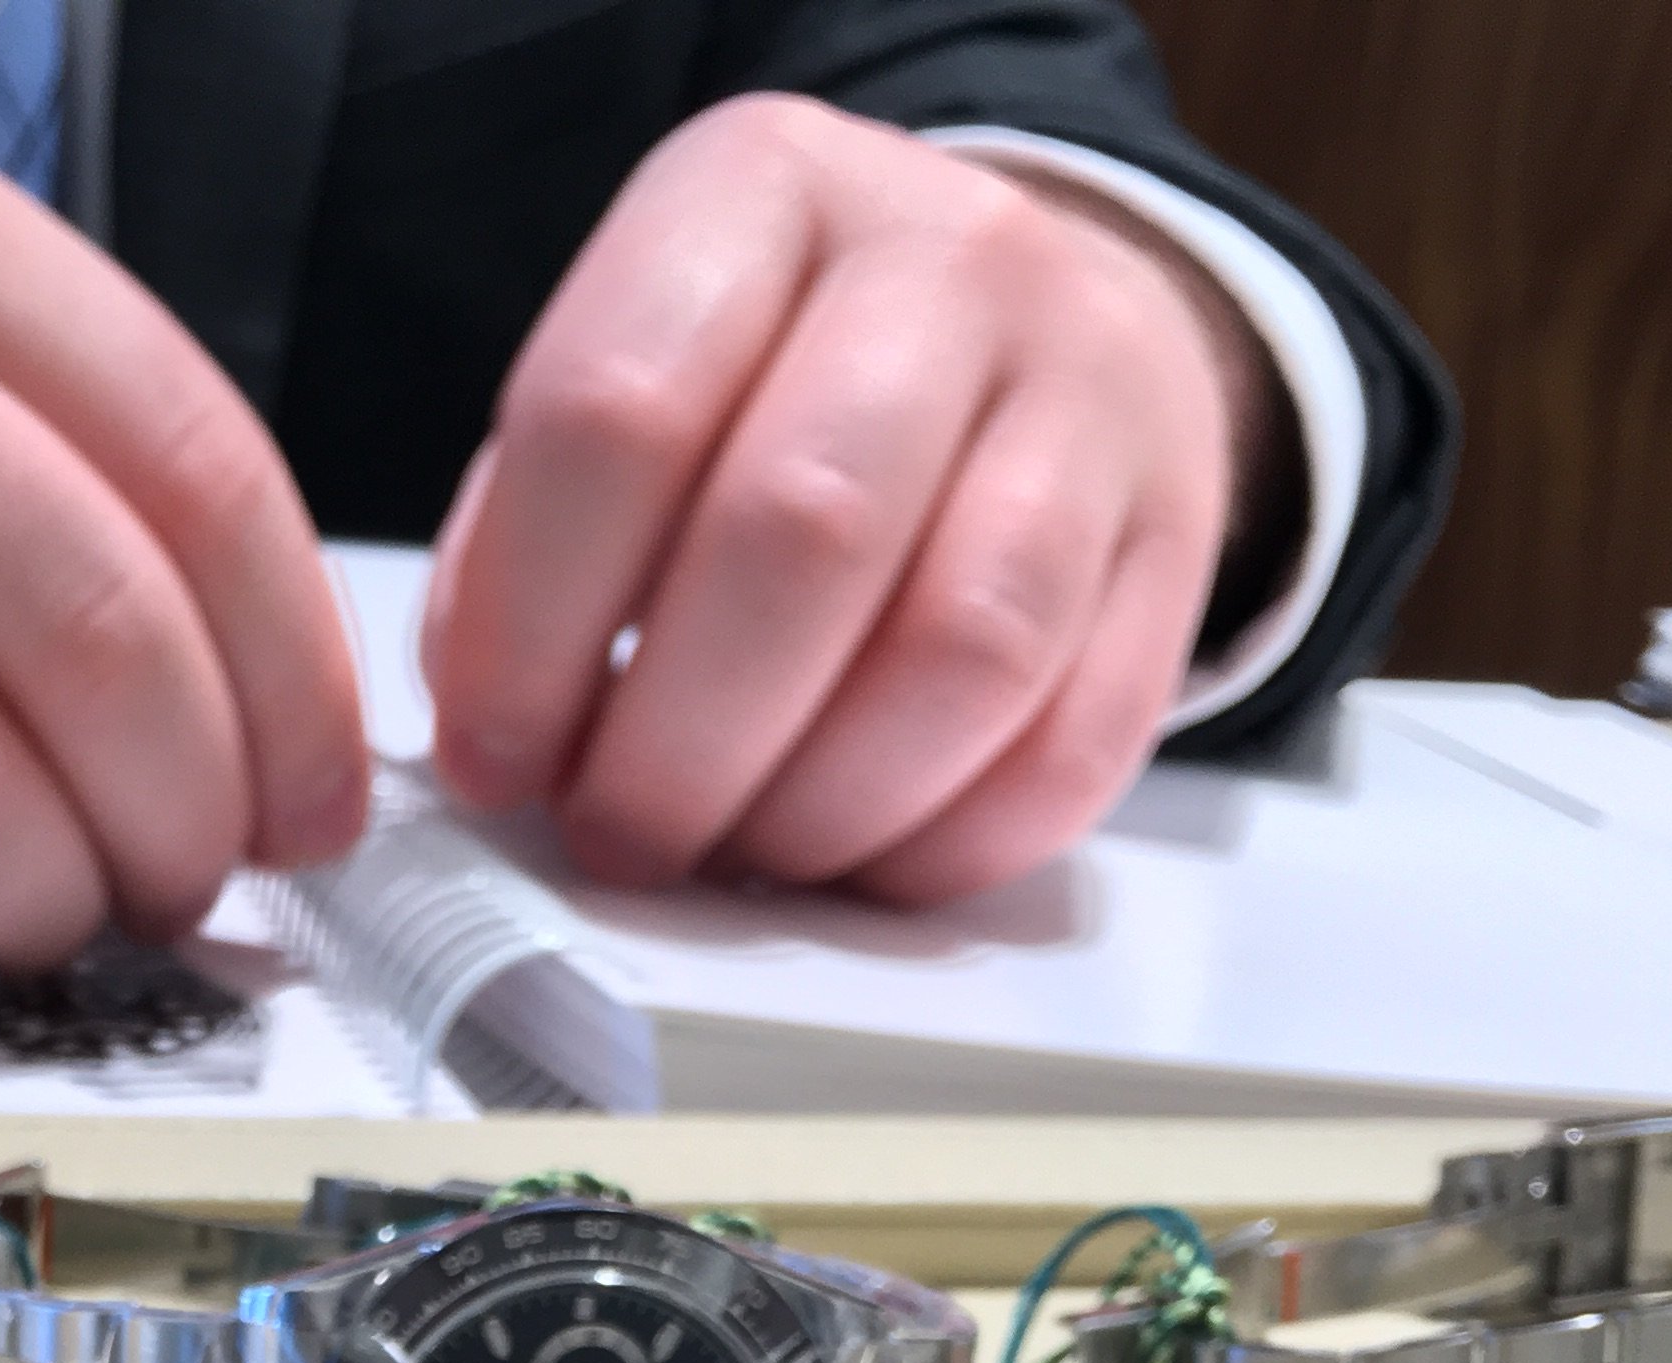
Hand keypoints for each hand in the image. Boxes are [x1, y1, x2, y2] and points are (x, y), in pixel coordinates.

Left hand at [422, 96, 1279, 907]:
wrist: (1036, 334)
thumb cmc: (777, 394)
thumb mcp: (634, 395)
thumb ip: (529, 553)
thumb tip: (499, 750)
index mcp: (763, 192)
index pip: (617, 412)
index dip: (530, 630)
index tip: (494, 763)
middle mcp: (949, 261)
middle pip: (800, 535)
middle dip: (677, 749)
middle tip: (620, 840)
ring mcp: (1091, 394)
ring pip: (960, 653)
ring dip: (816, 813)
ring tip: (740, 856)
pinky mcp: (1177, 545)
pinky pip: (1067, 749)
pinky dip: (940, 848)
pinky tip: (856, 861)